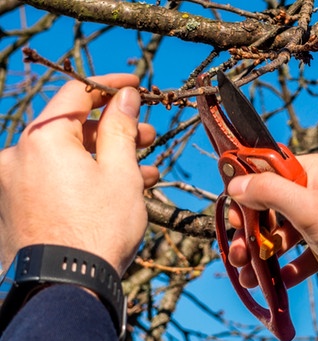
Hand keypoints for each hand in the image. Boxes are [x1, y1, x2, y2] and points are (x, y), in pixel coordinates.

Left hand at [0, 74, 158, 274]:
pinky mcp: (19, 205)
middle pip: (73, 126)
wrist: (68, 285)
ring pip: (68, 154)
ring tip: (145, 167)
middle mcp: (19, 155)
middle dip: (116, 128)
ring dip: (107, 156)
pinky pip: (57, 177)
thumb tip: (125, 96)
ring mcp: (16, 182)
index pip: (77, 93)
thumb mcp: (121, 171)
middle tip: (149, 133)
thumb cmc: (98, 227)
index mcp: (42, 138)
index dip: (110, 85)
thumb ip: (121, 126)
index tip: (135, 84)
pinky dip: (87, 176)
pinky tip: (121, 187)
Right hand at [227, 153, 317, 330]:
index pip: (269, 171)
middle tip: (237, 256)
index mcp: (317, 169)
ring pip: (290, 228)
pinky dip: (293, 262)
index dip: (246, 195)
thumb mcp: (308, 210)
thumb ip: (268, 191)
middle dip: (253, 232)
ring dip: (268, 252)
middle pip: (276, 204)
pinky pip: (308, 246)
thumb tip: (236, 181)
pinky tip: (282, 280)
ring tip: (250, 276)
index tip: (232, 220)